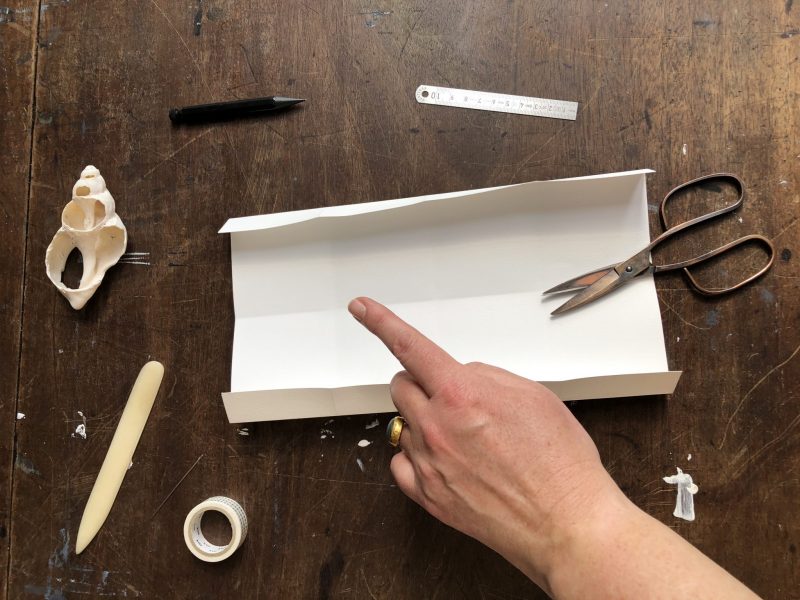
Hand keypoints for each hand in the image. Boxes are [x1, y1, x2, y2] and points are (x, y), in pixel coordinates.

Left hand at [347, 297, 619, 591]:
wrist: (566, 524)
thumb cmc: (559, 462)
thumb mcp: (532, 395)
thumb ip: (485, 376)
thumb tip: (460, 375)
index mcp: (461, 394)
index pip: (409, 346)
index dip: (380, 321)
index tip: (361, 307)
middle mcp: (436, 426)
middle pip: (401, 386)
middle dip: (421, 383)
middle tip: (452, 397)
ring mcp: (428, 463)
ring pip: (404, 424)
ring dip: (425, 422)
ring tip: (468, 440)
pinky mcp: (427, 496)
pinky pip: (401, 463)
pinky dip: (417, 456)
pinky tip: (447, 461)